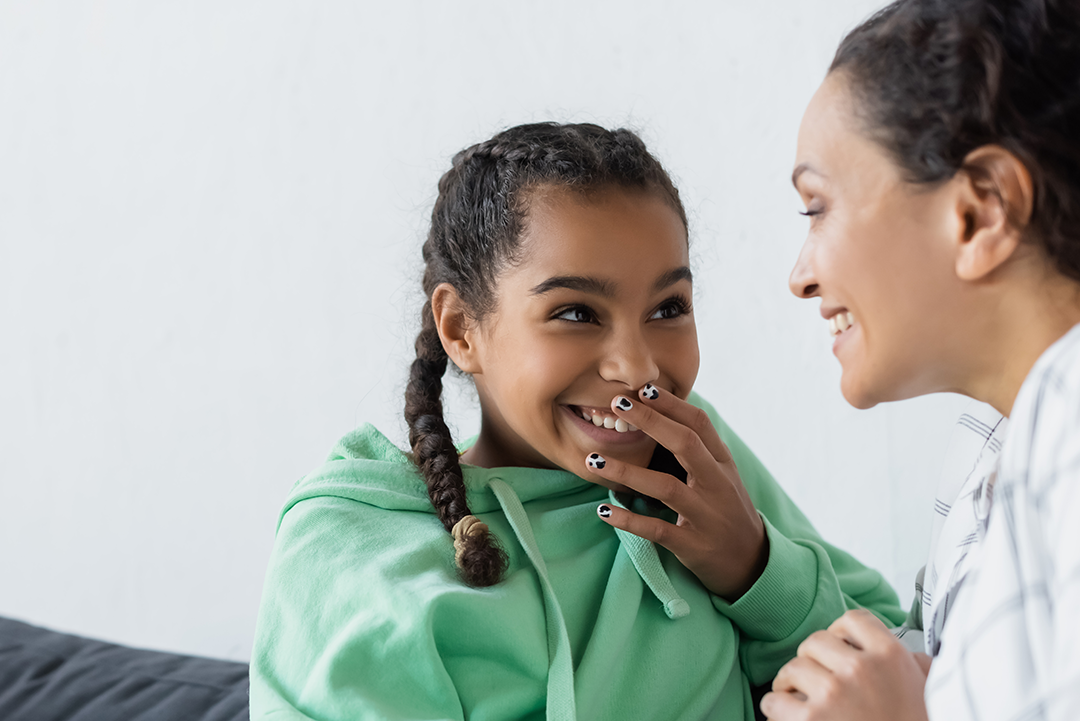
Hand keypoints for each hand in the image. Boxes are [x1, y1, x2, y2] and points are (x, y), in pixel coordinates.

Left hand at [587, 385, 766, 599]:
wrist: (753, 563)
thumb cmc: (727, 512)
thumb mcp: (721, 477)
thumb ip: (698, 451)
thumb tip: (660, 416)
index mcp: (723, 464)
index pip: (700, 424)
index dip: (672, 404)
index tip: (644, 388)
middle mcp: (717, 485)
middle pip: (685, 444)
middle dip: (650, 421)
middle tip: (617, 404)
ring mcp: (706, 516)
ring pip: (666, 487)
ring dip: (627, 472)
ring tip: (593, 460)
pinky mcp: (693, 545)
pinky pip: (657, 530)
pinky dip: (629, 520)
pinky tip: (604, 511)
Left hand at [760, 609, 930, 720]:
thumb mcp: (928, 693)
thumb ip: (919, 668)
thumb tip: (917, 659)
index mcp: (890, 655)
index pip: (853, 620)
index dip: (841, 633)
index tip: (837, 647)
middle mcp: (860, 668)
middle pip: (815, 641)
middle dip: (812, 662)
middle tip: (815, 679)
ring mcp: (833, 692)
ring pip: (791, 668)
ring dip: (789, 685)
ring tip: (797, 698)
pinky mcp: (810, 719)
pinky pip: (774, 701)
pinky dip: (776, 710)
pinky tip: (786, 716)